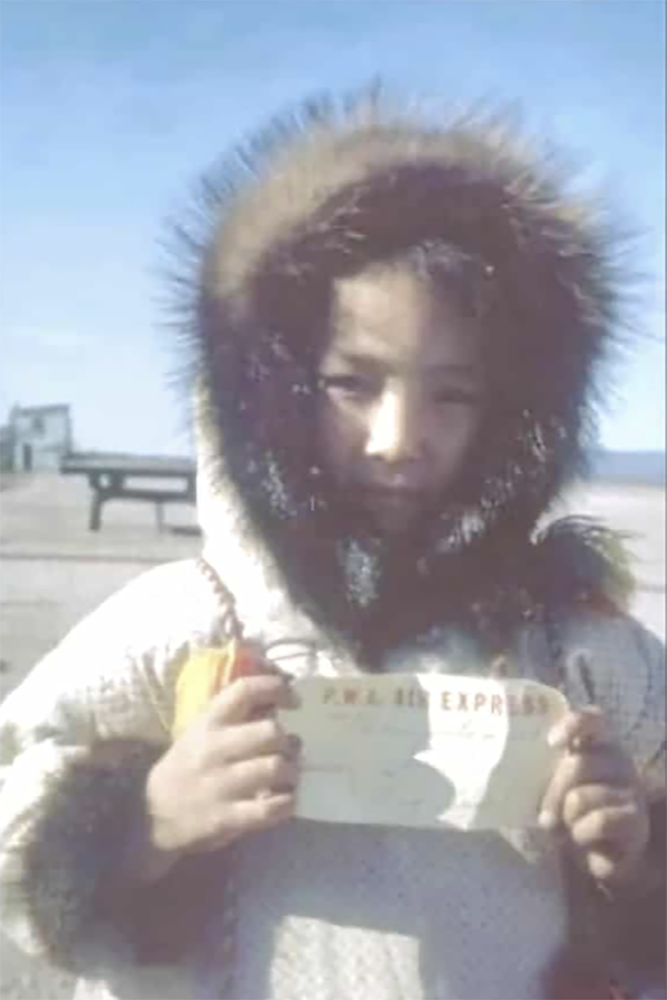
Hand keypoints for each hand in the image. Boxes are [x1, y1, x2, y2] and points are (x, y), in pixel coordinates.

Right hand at [139, 670, 299, 881]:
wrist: (154, 814)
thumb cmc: (189, 765)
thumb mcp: (202, 731)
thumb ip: (236, 715)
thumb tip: (278, 701)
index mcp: (208, 722)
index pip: (245, 690)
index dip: (276, 688)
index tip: (294, 700)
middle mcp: (214, 749)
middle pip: (270, 732)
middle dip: (289, 742)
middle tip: (290, 750)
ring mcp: (220, 785)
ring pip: (275, 768)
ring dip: (291, 772)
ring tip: (289, 776)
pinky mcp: (226, 818)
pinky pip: (270, 808)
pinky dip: (286, 803)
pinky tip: (284, 801)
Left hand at [539, 707, 649, 890]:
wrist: (595, 854)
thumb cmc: (567, 809)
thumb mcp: (551, 783)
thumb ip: (540, 765)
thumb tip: (508, 761)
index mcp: (596, 743)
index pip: (594, 719)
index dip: (574, 723)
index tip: (551, 742)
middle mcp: (618, 761)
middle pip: (577, 764)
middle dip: (552, 793)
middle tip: (545, 814)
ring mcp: (631, 790)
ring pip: (581, 797)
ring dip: (566, 818)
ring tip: (568, 826)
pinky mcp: (636, 820)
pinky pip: (598, 821)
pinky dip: (580, 833)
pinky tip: (582, 837)